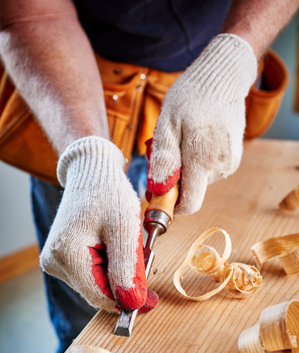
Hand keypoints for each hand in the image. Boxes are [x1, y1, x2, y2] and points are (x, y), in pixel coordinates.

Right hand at [40, 136, 157, 312]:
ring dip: (115, 273)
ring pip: (95, 284)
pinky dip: (107, 266)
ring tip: (122, 244)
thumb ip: (127, 268)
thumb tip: (132, 303)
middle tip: (141, 259)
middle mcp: (54, 262)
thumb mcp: (124, 229)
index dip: (127, 299)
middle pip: (97, 291)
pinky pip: (90, 274)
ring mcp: (55, 261)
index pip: (99, 296)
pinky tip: (111, 245)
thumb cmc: (108, 194)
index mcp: (67, 254)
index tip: (150, 298)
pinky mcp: (61, 258)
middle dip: (122, 282)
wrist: (92, 174)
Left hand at [146, 34, 256, 214]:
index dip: (172, 206)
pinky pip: (210, 170)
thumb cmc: (191, 96)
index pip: (189, 204)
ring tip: (184, 140)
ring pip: (200, 180)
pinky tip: (197, 139)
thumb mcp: (167, 123)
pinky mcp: (233, 157)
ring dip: (187, 168)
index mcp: (202, 160)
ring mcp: (229, 163)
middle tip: (168, 151)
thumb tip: (159, 189)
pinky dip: (199, 161)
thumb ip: (164, 158)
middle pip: (192, 191)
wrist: (224, 77)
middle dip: (176, 180)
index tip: (158, 195)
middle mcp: (220, 167)